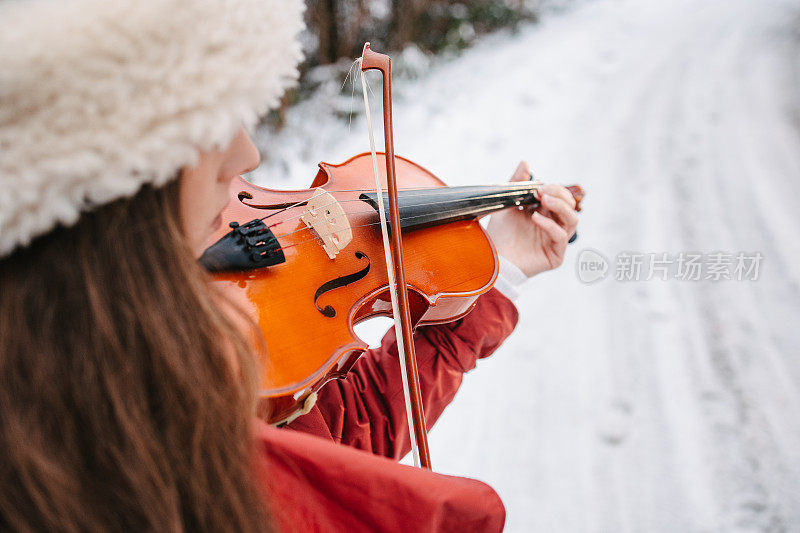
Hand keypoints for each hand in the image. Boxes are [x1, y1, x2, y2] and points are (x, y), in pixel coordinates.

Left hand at [486, 161, 578, 277]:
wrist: (490, 257)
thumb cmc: (499, 233)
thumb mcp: (508, 203)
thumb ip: (516, 183)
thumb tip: (525, 163)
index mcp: (546, 214)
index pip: (561, 197)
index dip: (554, 189)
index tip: (537, 187)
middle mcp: (554, 227)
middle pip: (570, 206)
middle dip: (558, 194)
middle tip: (541, 192)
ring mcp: (555, 241)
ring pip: (572, 220)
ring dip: (560, 206)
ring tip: (544, 200)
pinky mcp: (555, 256)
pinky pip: (560, 237)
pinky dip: (550, 225)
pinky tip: (535, 219)